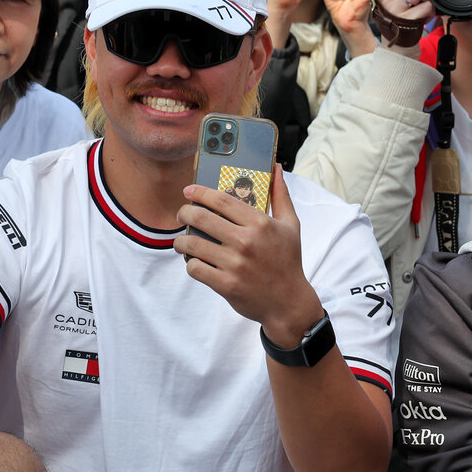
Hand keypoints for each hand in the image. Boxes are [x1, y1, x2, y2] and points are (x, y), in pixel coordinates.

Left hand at [174, 163, 324, 346]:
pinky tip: (194, 261)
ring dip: (181, 240)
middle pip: (201, 218)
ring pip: (192, 244)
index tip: (189, 191)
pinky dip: (190, 263)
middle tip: (182, 214)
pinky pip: (194, 268)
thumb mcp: (290, 226)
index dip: (200, 193)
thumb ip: (281, 196)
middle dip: (184, 212)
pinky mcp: (225, 284)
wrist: (288, 303)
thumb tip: (277, 168)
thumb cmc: (288, 261)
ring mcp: (234, 264)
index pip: (222, 200)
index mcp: (260, 224)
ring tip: (182, 240)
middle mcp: (246, 242)